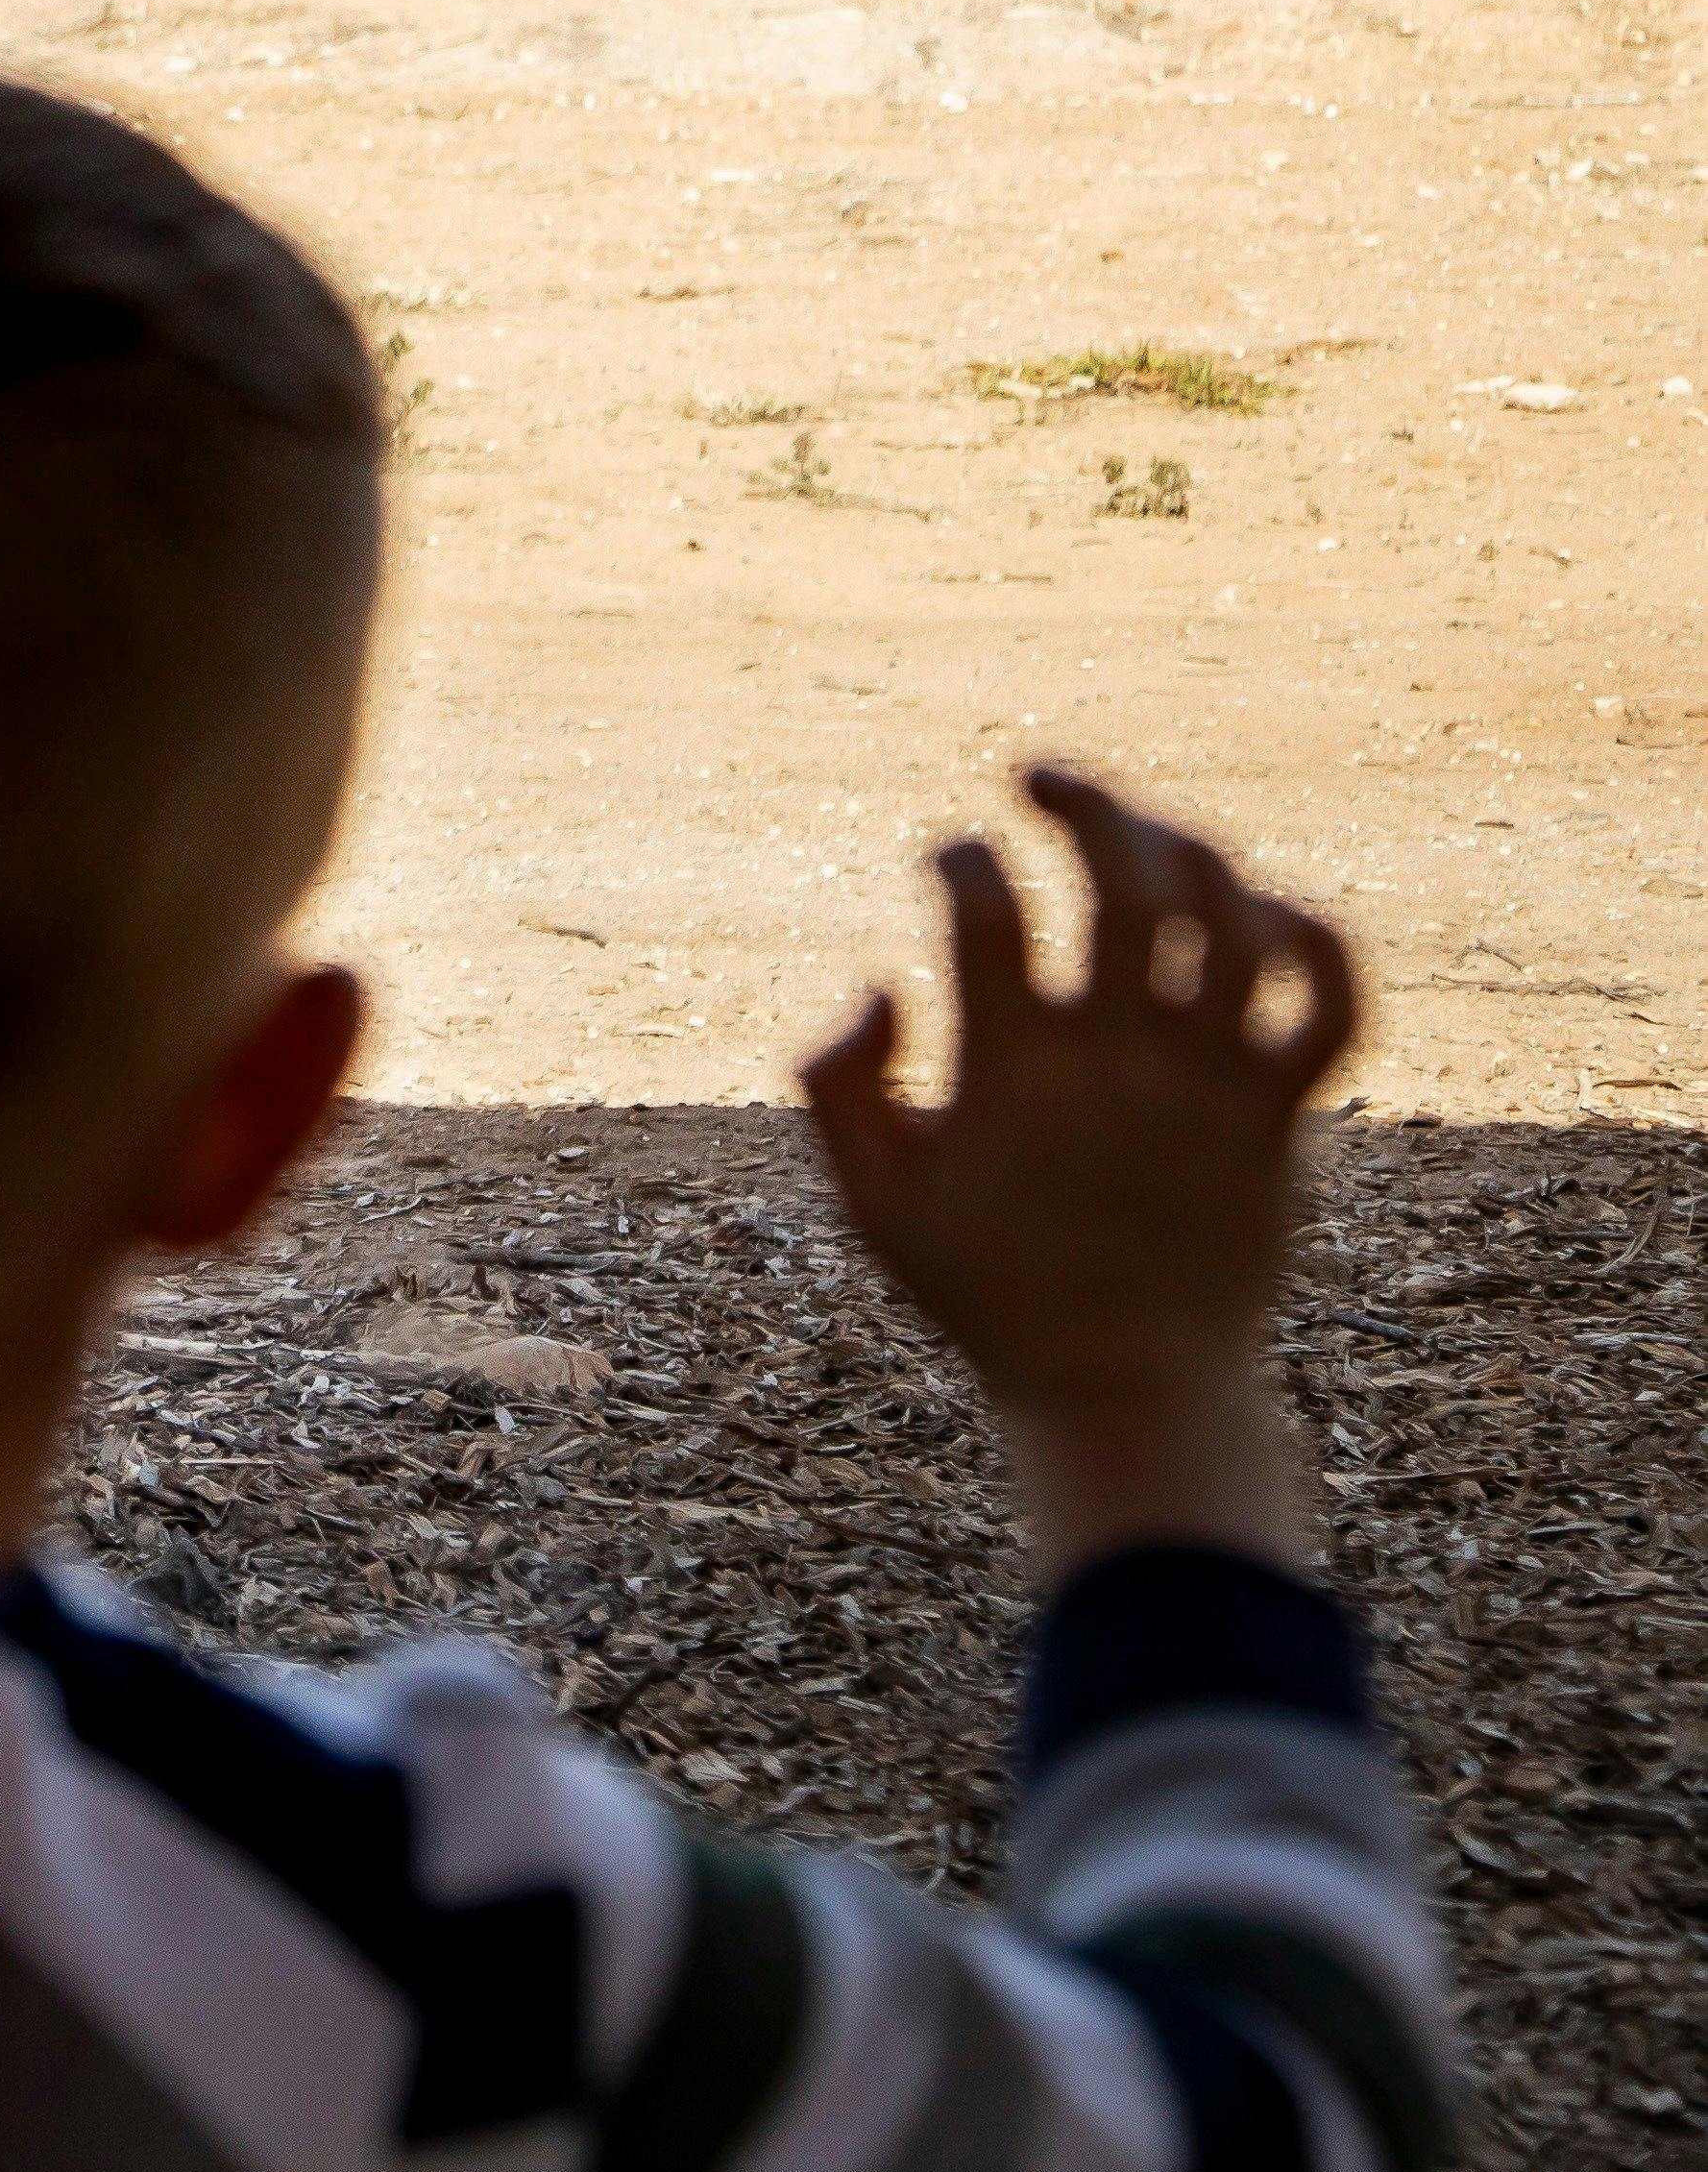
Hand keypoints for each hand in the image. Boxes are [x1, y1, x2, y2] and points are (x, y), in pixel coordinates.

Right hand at [799, 767, 1360, 1572]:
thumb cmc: (987, 1296)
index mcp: (1010, 1068)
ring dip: (1185, 847)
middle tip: (1040, 780)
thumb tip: (880, 984)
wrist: (1129, 1392)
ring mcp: (1208, 1081)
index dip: (959, 856)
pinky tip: (1264, 915)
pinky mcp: (1277, 1113)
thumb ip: (839, 1089)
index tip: (946, 861)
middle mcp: (1118, 1055)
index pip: (987, 908)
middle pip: (1123, 878)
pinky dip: (1315, 940)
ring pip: (1229, 916)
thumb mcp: (872, 1205)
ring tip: (1145, 837)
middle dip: (1082, 801)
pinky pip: (1332, 1003)